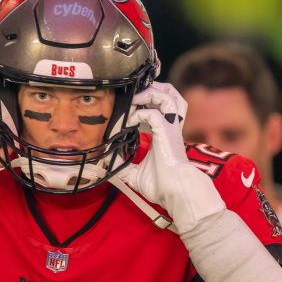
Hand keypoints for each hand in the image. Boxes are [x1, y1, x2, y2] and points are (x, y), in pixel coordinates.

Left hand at [118, 82, 224, 232]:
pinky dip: (139, 114)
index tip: (127, 110)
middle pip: (170, 94)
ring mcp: (171, 128)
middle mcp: (171, 127)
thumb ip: (122, 167)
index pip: (162, 107)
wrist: (176, 193)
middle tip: (135, 96)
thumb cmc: (161, 186)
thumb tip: (106, 164)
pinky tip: (129, 122)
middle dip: (153, 89)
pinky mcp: (167, 132)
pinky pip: (153, 114)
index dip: (146, 102)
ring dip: (148, 94)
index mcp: (166, 134)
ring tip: (133, 101)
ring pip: (168, 96)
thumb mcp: (135, 175)